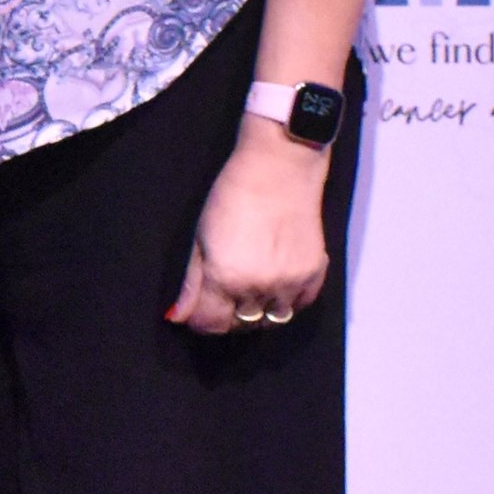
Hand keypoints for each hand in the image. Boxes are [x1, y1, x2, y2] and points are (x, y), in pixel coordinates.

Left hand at [166, 120, 330, 332]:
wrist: (279, 168)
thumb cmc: (233, 195)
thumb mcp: (201, 237)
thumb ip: (192, 283)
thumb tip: (179, 316)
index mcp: (225, 278)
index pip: (210, 324)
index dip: (199, 321)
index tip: (197, 311)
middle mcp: (259, 287)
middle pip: (240, 325)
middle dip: (226, 316)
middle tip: (221, 296)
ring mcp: (290, 283)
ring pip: (271, 320)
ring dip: (256, 312)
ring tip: (248, 290)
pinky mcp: (314, 274)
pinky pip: (299, 306)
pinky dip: (286, 302)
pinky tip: (274, 283)